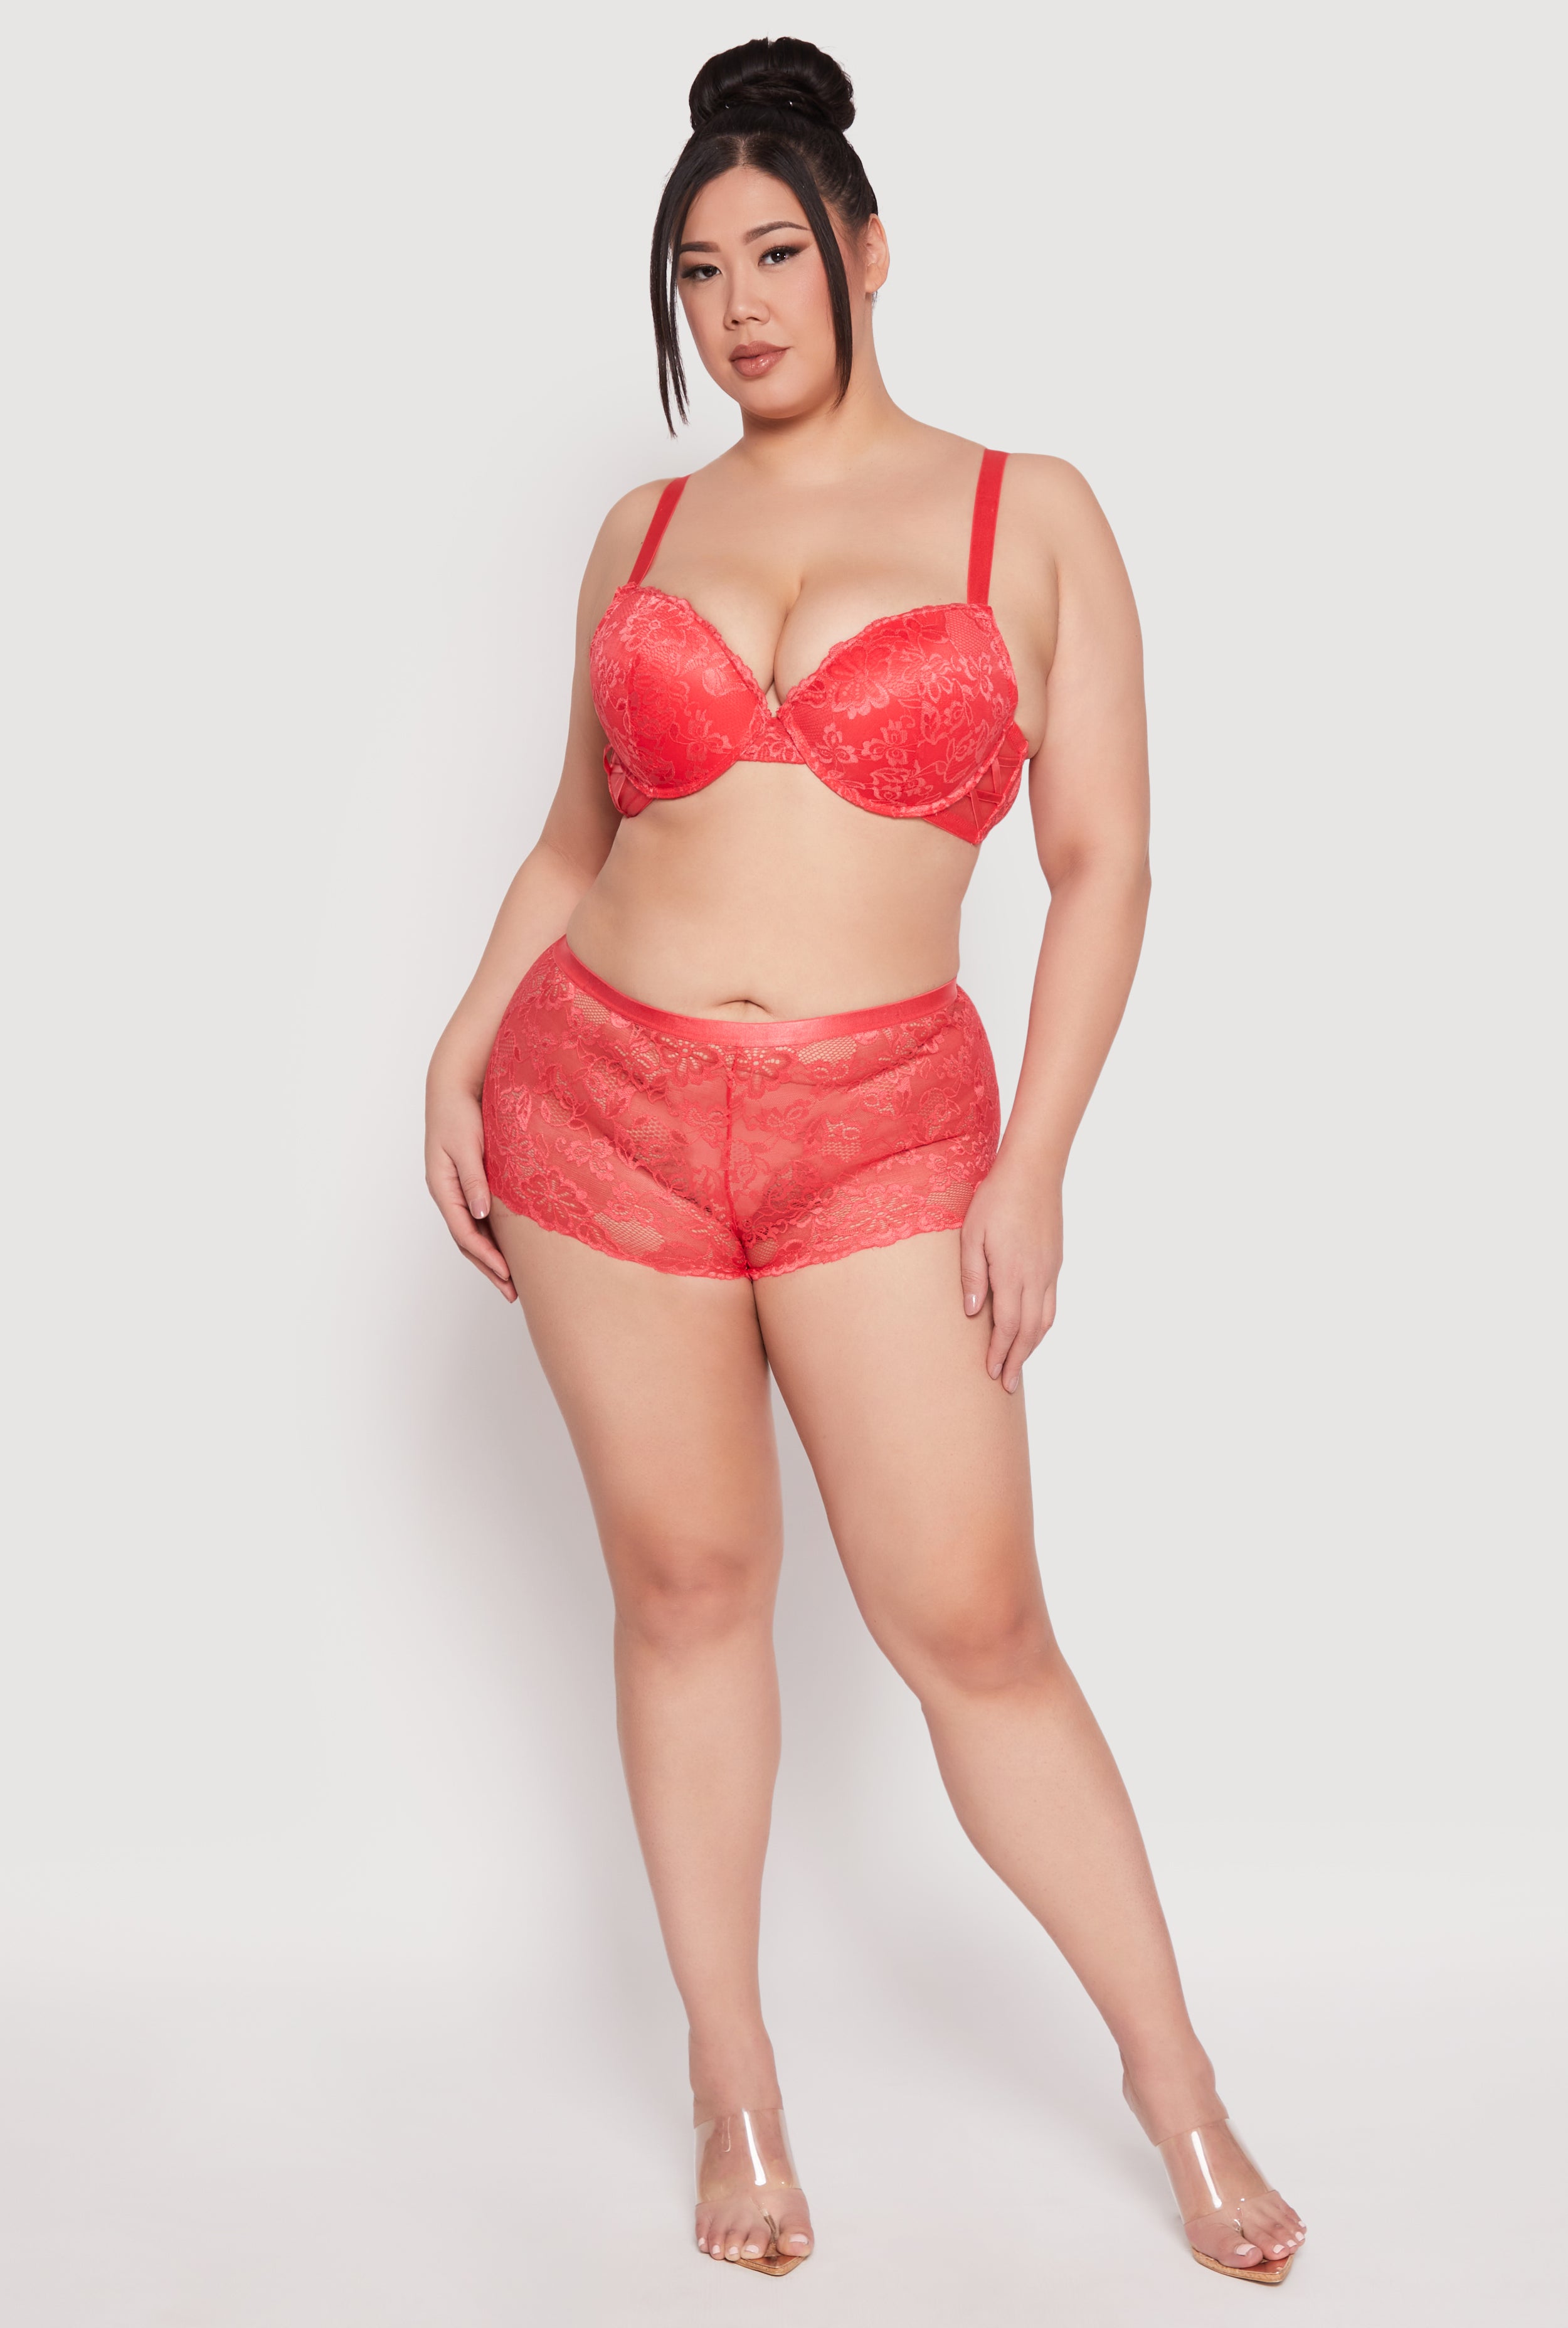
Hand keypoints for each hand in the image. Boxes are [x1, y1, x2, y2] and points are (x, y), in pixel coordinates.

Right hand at [425, 1075, 515, 1300]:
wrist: (454, 1088)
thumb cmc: (460, 1113)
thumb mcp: (467, 1144)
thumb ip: (474, 1179)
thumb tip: (480, 1213)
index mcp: (442, 1187)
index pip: (464, 1233)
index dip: (485, 1257)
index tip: (507, 1276)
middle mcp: (448, 1193)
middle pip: (467, 1241)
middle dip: (488, 1268)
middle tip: (512, 1293)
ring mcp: (457, 1190)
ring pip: (472, 1233)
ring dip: (490, 1258)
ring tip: (511, 1282)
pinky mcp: (470, 1183)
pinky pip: (479, 1219)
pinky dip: (492, 1238)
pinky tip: (508, 1249)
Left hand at [958, 1154, 1062, 1392]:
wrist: (1033, 1172)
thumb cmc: (996, 1199)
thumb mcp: (971, 1234)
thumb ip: (972, 1274)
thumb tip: (972, 1312)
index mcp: (1013, 1273)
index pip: (1007, 1326)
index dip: (1000, 1353)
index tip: (993, 1374)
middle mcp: (1036, 1278)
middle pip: (1029, 1331)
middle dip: (1018, 1360)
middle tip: (1008, 1386)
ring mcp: (1049, 1271)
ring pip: (1044, 1321)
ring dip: (1032, 1346)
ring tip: (1020, 1364)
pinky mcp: (1054, 1263)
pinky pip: (1051, 1304)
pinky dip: (1042, 1325)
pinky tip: (1032, 1330)